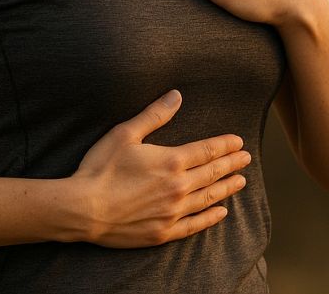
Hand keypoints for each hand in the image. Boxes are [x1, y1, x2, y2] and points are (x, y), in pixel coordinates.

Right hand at [69, 89, 251, 247]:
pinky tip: (221, 212)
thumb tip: (176, 95)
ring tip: (241, 182)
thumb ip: (154, 115)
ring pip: (208, 198)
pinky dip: (210, 218)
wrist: (82, 209)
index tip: (239, 142)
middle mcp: (178, 187)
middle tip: (246, 158)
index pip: (207, 151)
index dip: (225, 146)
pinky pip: (194, 225)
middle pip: (213, 173)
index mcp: (171, 161)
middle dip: (232, 164)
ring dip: (227, 189)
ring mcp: (172, 212)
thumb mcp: (125, 133)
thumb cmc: (100, 168)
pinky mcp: (163, 232)